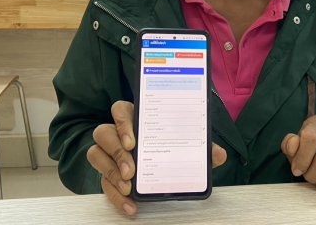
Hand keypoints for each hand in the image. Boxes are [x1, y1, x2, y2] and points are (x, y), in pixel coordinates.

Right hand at [87, 100, 227, 215]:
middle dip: (116, 152)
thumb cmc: (171, 147)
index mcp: (135, 117)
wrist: (165, 168)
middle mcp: (118, 133)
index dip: (122, 123)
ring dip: (110, 171)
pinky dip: (115, 195)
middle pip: (104, 133)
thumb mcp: (187, 146)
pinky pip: (103, 182)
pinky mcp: (108, 174)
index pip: (120, 110)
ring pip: (97, 155)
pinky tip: (130, 204)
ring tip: (129, 186)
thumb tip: (219, 155)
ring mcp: (110, 153)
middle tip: (131, 170)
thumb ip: (202, 148)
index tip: (132, 140)